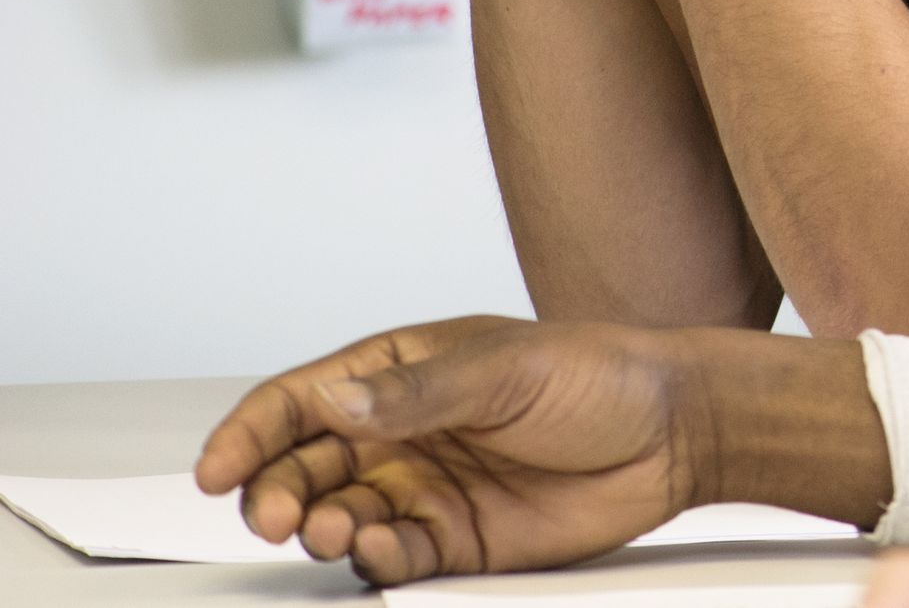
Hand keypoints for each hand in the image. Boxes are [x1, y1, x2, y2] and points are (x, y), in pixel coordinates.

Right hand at [193, 316, 697, 583]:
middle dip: (276, 492)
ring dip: (322, 528)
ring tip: (339, 528)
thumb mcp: (507, 367)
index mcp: (399, 374)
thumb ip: (419, 393)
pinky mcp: (454, 539)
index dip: (250, 434)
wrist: (673, 431)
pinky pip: (393, 557)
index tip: (215, 469)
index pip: (300, 402)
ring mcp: (423, 488)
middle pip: (303, 469)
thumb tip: (335, 403)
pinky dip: (375, 560)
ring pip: (338, 518)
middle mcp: (400, 434)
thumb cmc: (599, 375)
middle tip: (280, 513)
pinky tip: (380, 551)